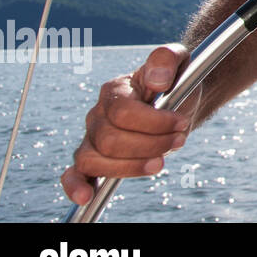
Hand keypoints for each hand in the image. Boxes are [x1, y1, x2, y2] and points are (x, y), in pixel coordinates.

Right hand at [61, 43, 196, 205]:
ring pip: (95, 160)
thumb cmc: (175, 81)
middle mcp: (97, 115)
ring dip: (131, 167)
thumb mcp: (178, 61)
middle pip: (111, 141)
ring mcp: (92, 138)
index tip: (181, 123)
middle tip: (179, 139)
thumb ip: (166, 60)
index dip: (154, 122)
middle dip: (150, 144)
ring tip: (160, 162)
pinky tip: (87, 196)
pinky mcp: (94, 158)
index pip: (124, 113)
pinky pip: (75, 173)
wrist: (177, 100)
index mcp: (114, 90)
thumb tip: (157, 80)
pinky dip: (76, 186)